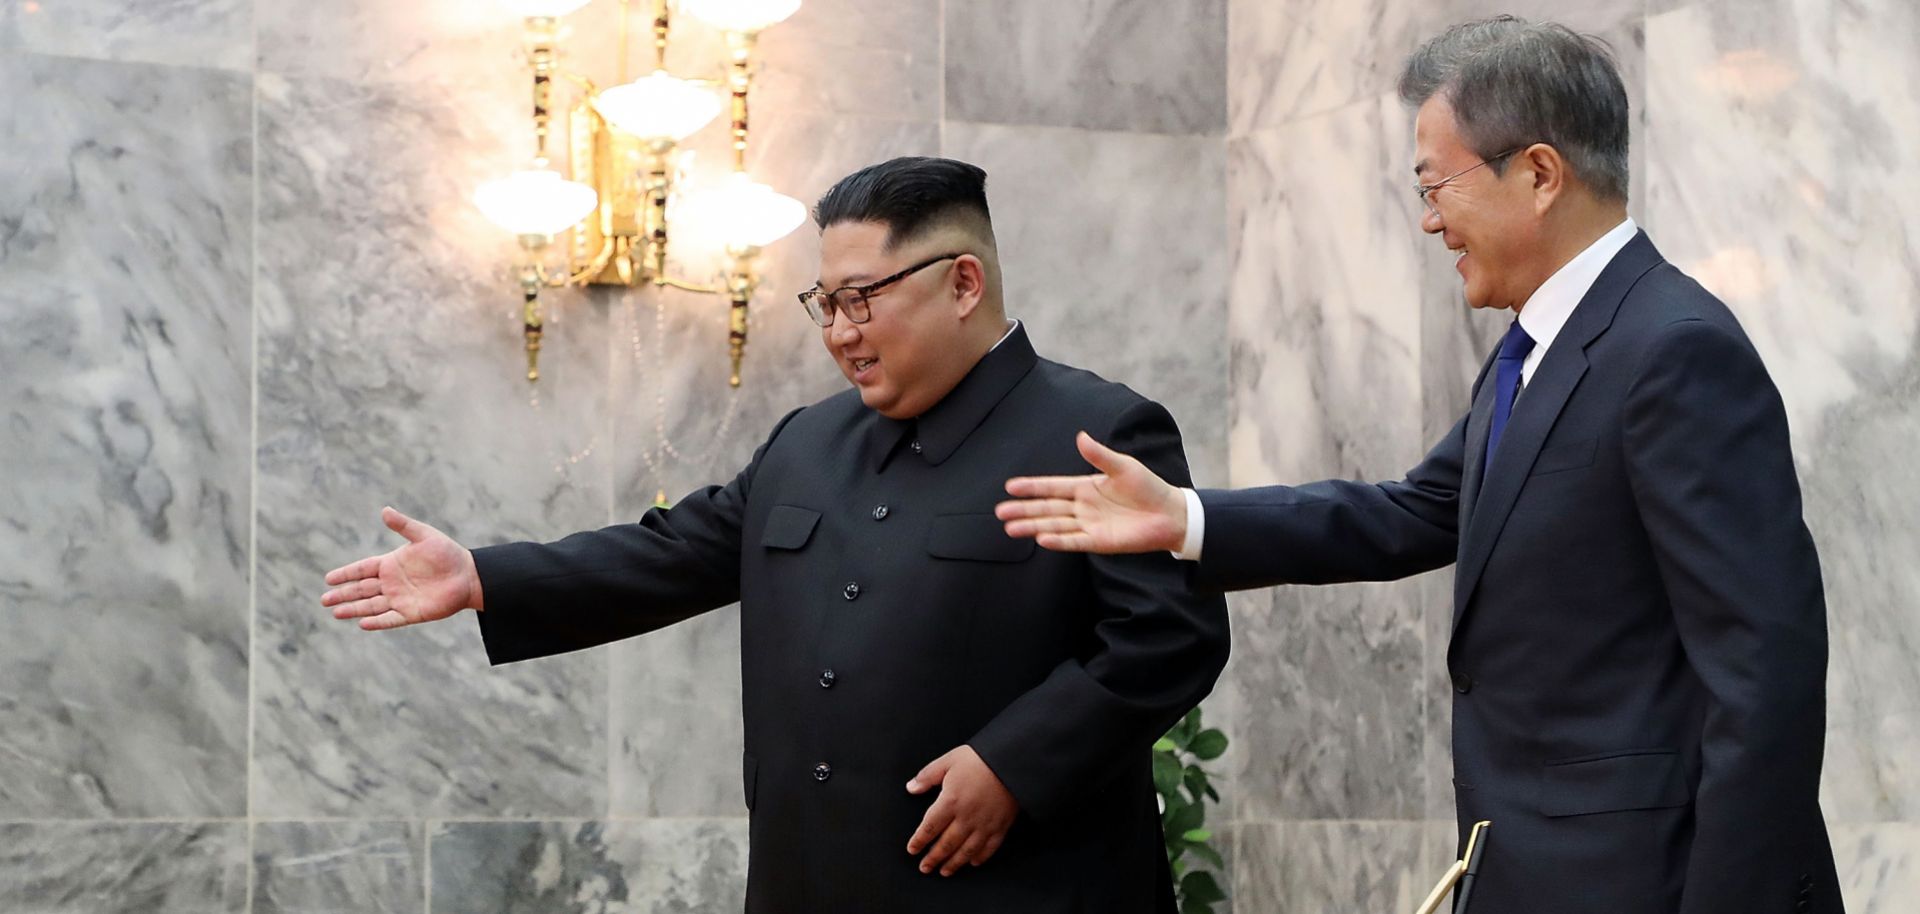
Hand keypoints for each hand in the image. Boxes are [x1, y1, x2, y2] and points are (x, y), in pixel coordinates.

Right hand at [321, 507, 481, 630]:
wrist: (469, 574)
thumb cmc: (447, 553)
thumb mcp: (424, 535)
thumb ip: (404, 525)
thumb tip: (384, 510)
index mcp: (391, 564)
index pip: (362, 569)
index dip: (346, 574)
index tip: (328, 579)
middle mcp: (392, 583)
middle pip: (362, 589)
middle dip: (343, 594)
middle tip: (324, 600)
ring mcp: (400, 599)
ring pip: (371, 605)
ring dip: (354, 609)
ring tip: (335, 612)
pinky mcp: (412, 613)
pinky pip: (391, 619)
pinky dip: (377, 621)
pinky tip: (363, 623)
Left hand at [905, 745, 1018, 876]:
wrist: (1012, 760)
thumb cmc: (980, 759)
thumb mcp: (948, 761)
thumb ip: (927, 776)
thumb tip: (911, 788)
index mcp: (950, 801)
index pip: (929, 828)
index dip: (919, 841)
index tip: (912, 849)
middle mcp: (966, 818)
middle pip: (946, 844)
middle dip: (933, 858)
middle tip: (924, 867)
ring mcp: (985, 824)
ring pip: (966, 851)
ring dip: (954, 863)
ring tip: (944, 871)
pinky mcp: (1001, 826)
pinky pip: (989, 848)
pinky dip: (980, 858)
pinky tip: (973, 863)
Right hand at [996, 431, 1186, 553]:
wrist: (1170, 513)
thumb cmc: (1149, 487)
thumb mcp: (1123, 466)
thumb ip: (1099, 455)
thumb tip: (1079, 436)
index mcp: (1086, 487)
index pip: (1052, 487)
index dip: (1032, 487)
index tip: (1010, 487)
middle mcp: (1083, 507)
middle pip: (1047, 508)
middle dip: (1024, 510)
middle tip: (1000, 512)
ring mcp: (1089, 525)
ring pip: (1055, 525)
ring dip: (1033, 526)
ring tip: (1010, 528)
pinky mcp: (1099, 542)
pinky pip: (1074, 541)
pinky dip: (1058, 540)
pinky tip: (1041, 539)